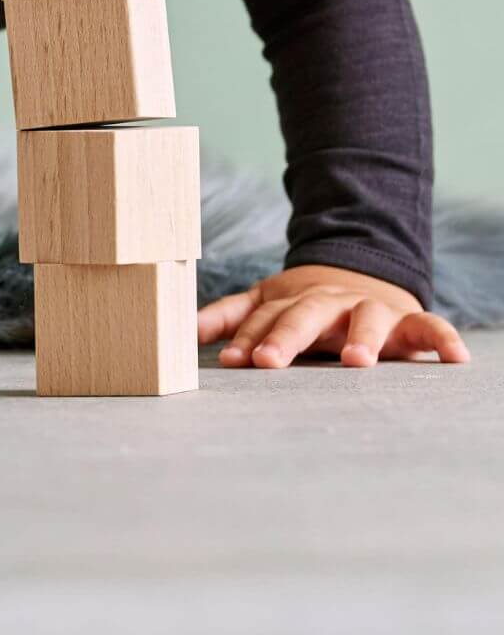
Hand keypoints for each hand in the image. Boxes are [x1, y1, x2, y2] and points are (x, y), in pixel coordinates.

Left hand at [198, 263, 471, 368]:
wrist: (357, 275)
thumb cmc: (304, 304)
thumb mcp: (266, 303)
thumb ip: (230, 318)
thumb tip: (183, 331)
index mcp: (291, 299)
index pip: (265, 317)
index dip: (248, 338)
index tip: (231, 361)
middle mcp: (328, 301)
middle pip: (304, 315)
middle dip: (285, 338)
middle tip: (269, 363)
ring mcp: (368, 307)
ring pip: (365, 317)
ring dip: (361, 336)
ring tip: (355, 360)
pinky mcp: (408, 320)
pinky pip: (430, 327)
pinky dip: (442, 339)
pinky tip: (455, 358)